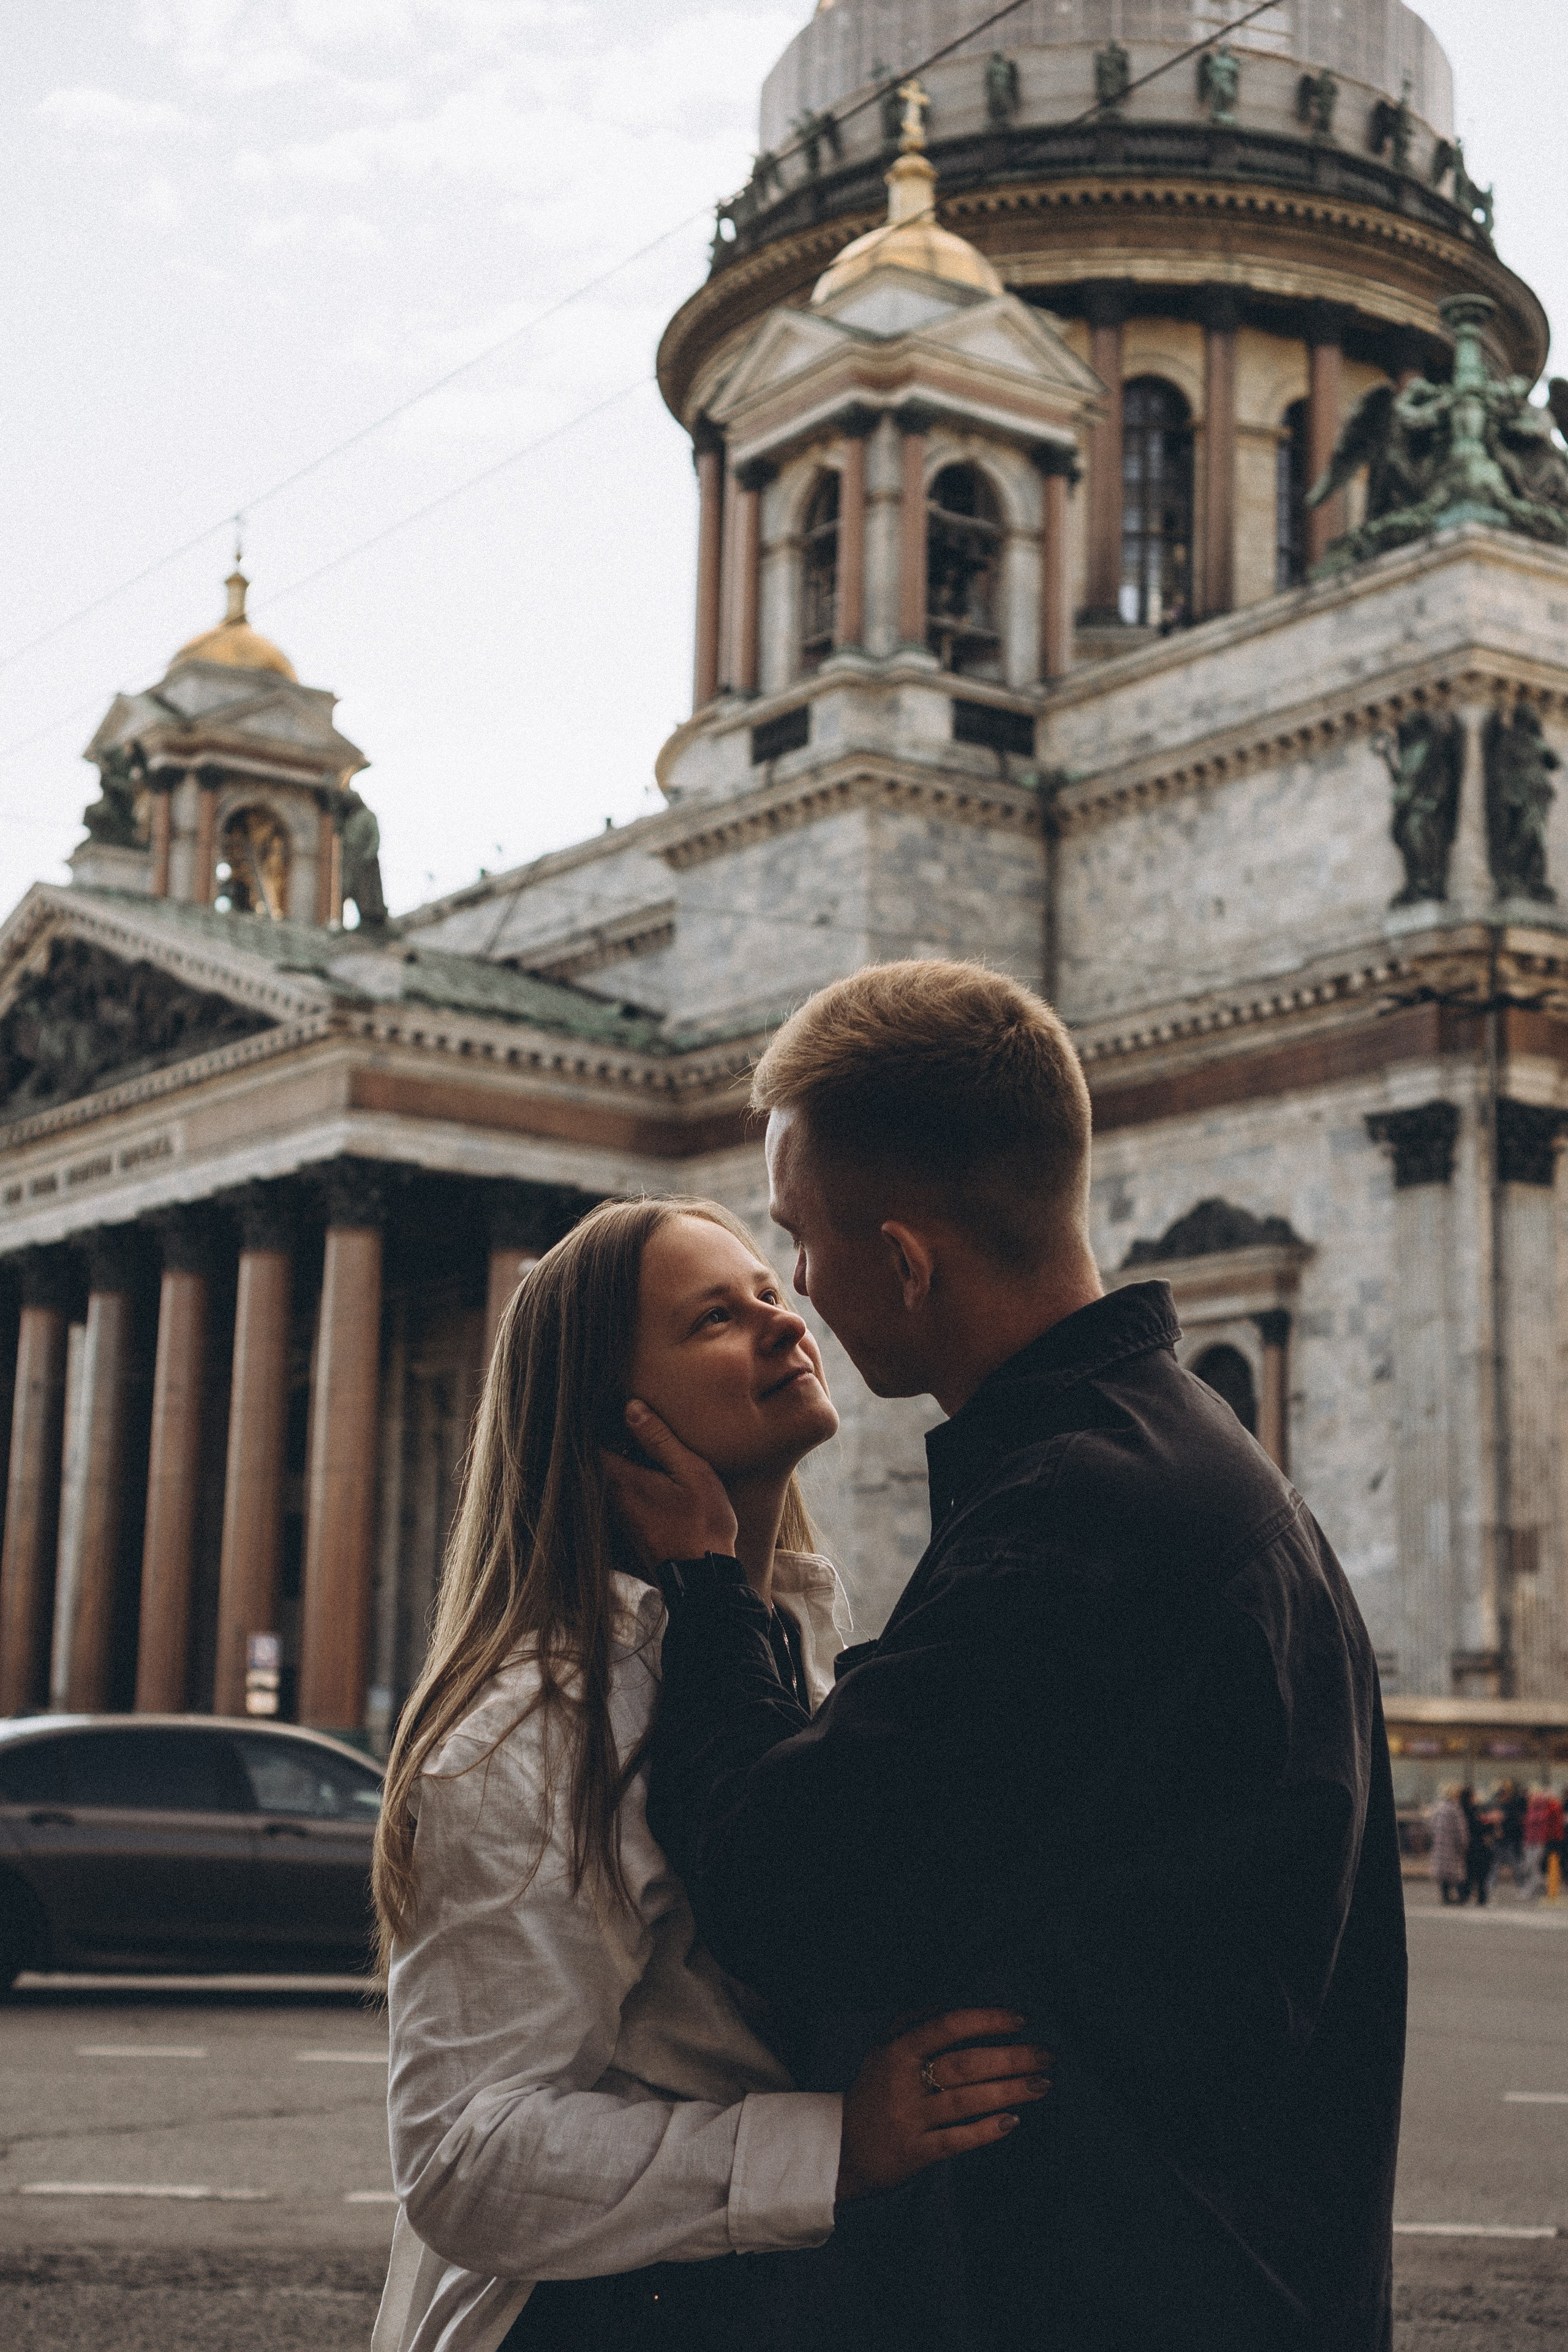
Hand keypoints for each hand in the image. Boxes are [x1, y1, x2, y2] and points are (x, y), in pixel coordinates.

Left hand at [600, 1400, 737, 1568]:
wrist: (704, 1576)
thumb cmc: (702, 1522)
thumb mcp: (690, 1471)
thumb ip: (659, 1439)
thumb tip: (630, 1407)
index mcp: (621, 1479)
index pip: (589, 1441)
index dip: (595, 1419)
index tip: (603, 1401)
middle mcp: (611, 1497)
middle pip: (596, 1457)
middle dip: (606, 1435)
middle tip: (618, 1411)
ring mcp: (617, 1514)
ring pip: (607, 1475)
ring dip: (618, 1456)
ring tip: (634, 1435)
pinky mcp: (628, 1526)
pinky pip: (618, 1492)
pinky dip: (626, 1475)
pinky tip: (646, 1467)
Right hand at [835, 2010, 1051, 2204]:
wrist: (839, 2150)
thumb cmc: (872, 2093)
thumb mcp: (882, 2050)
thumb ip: (912, 2022)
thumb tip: (951, 2003)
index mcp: (897, 2051)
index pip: (947, 2026)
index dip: (986, 2020)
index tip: (1020, 2020)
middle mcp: (904, 2082)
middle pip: (965, 2064)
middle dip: (1011, 2058)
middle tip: (1047, 2055)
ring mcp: (910, 2119)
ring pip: (967, 2101)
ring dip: (1010, 2091)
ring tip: (1043, 2084)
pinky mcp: (916, 2153)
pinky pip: (957, 2140)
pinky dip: (986, 2131)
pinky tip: (1013, 2121)